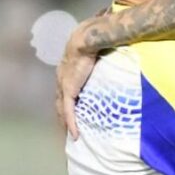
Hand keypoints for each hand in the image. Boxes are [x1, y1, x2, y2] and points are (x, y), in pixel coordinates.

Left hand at [55, 19, 98, 139]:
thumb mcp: (97, 46)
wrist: (86, 38)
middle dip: (63, 116)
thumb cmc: (92, 38)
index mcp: (67, 69)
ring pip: (62, 110)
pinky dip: (72, 124)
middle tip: (67, 129)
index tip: (71, 108)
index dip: (66, 100)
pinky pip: (69, 112)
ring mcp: (64, 85)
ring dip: (66, 124)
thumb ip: (103, 48)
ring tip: (71, 137)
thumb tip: (115, 39)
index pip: (64, 89)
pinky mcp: (69, 90)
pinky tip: (75, 136)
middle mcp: (62, 78)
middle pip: (60, 102)